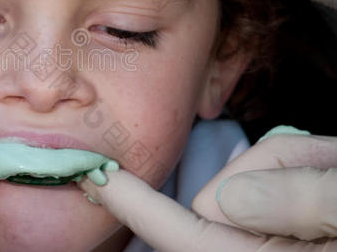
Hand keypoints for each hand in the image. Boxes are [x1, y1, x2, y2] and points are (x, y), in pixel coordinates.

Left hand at [77, 131, 335, 250]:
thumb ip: (304, 198)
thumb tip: (223, 199)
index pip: (184, 234)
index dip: (135, 206)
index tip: (95, 178)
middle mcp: (266, 250)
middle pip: (224, 197)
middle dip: (267, 169)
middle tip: (326, 168)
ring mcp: (279, 238)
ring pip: (254, 179)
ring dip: (299, 164)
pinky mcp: (293, 223)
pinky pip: (280, 178)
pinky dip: (305, 165)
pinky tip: (335, 176)